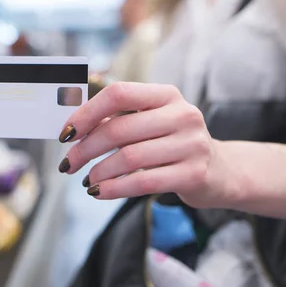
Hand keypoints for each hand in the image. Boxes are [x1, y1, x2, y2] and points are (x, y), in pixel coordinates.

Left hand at [57, 82, 223, 207]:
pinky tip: (99, 192)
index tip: (66, 133)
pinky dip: (114, 188)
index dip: (87, 113)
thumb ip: (115, 120)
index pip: (119, 94)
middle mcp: (182, 115)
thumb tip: (70, 128)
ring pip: (129, 158)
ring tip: (87, 180)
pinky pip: (143, 182)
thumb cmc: (170, 143)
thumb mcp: (149, 123)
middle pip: (119, 129)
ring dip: (99, 171)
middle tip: (68, 163)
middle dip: (85, 149)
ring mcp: (191, 144)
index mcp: (166, 95)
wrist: (219, 171)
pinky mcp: (194, 174)